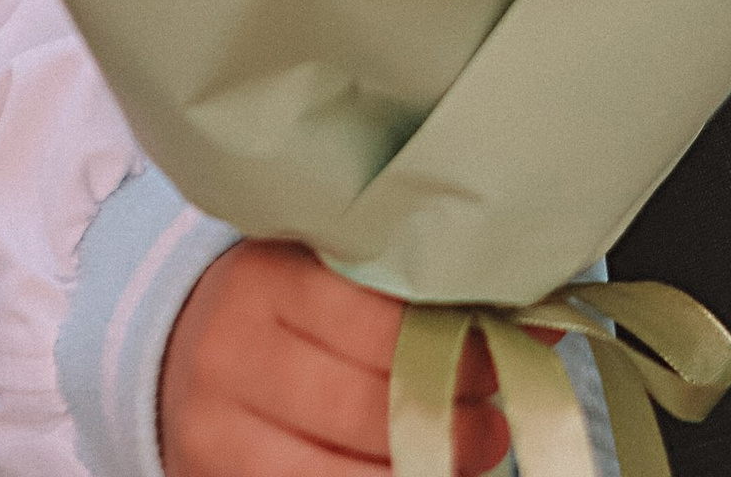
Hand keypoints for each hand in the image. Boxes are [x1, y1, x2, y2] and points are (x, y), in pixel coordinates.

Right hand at [159, 244, 508, 474]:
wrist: (187, 350)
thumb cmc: (291, 303)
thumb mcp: (340, 274)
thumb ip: (424, 292)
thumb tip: (543, 318)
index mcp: (266, 277)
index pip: (376, 320)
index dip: (454, 347)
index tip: (502, 357)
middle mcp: (229, 354)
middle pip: (363, 408)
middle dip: (445, 423)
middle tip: (493, 424)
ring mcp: (214, 432)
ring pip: (339, 476)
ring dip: (418, 473)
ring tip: (466, 458)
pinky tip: (413, 475)